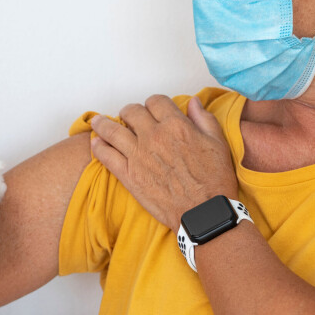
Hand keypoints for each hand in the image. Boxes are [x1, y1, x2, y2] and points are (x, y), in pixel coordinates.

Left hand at [89, 95, 237, 231]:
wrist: (203, 213)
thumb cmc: (214, 180)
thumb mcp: (218, 143)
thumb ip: (203, 119)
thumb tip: (193, 102)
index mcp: (176, 125)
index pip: (156, 101)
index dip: (153, 103)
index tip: (152, 109)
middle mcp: (154, 136)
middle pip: (132, 112)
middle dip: (130, 112)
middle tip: (128, 117)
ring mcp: (138, 155)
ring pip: (113, 130)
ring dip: (104, 124)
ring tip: (98, 122)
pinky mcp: (129, 175)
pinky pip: (106, 156)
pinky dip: (99, 147)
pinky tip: (96, 143)